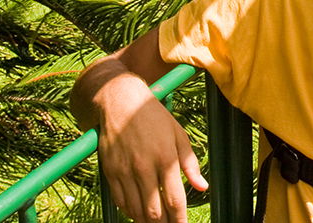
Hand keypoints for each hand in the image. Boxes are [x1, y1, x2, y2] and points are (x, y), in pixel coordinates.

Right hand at [97, 75, 208, 222]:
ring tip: (155, 221)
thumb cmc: (155, 117)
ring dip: (146, 220)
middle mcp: (144, 167)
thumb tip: (203, 188)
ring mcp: (125, 170)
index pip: (175, 200)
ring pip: (135, 210)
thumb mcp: (179, 135)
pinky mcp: (110, 171)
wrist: (121, 101)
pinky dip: (129, 211)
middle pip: (154, 211)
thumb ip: (190, 164)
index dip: (180, 220)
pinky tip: (138, 211)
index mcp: (166, 158)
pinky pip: (119, 201)